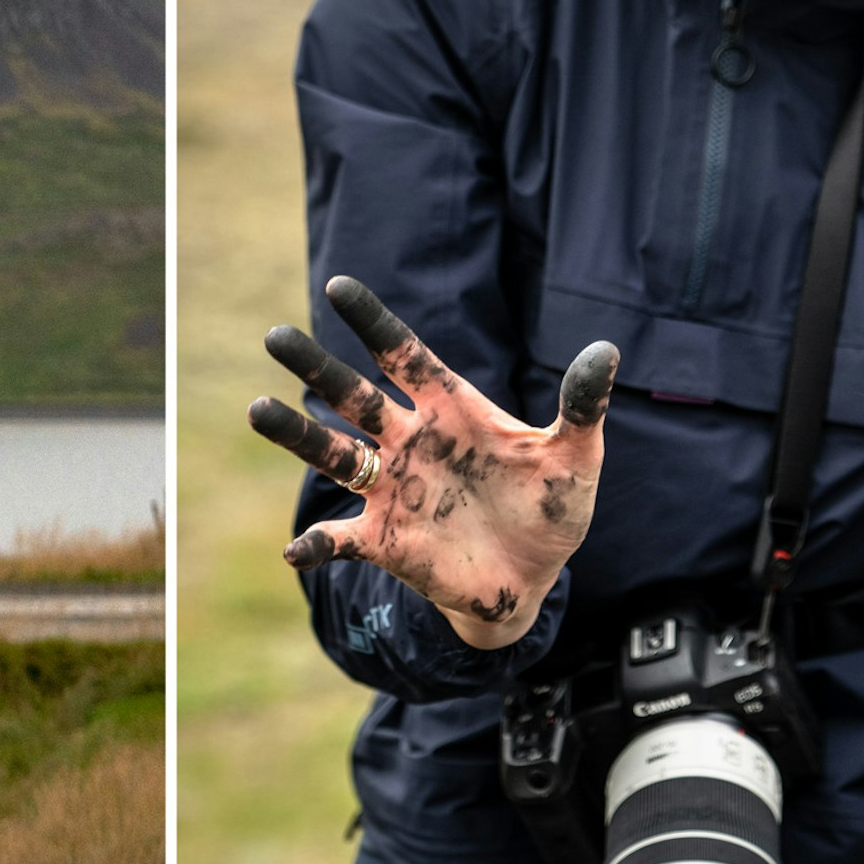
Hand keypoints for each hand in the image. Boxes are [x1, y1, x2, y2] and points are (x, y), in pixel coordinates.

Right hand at [246, 276, 618, 648]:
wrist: (533, 577)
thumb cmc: (550, 509)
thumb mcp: (576, 458)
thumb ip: (581, 407)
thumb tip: (605, 351)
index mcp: (450, 410)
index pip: (403, 355)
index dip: (373, 322)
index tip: (338, 286)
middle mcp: (410, 441)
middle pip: (352, 395)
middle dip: (315, 367)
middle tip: (275, 336)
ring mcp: (391, 489)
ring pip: (332, 454)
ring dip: (297, 435)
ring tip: (257, 409)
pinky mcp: (383, 540)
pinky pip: (339, 540)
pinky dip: (315, 546)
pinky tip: (295, 550)